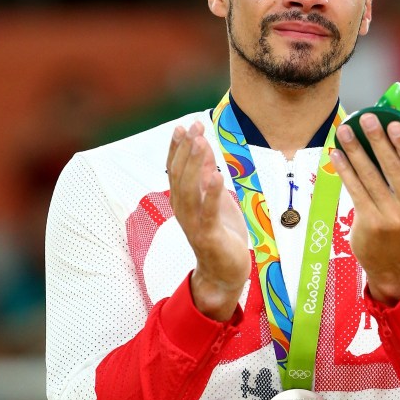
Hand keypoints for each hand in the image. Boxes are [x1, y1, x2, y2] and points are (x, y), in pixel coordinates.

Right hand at [166, 121, 250, 320]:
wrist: (224, 273)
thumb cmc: (220, 234)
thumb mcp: (215, 199)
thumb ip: (207, 174)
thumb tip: (203, 146)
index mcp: (183, 201)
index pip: (175, 169)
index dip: (178, 148)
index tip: (185, 126)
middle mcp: (184, 211)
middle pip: (180, 176)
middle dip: (186, 150)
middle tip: (194, 128)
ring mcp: (195, 224)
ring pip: (190, 191)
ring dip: (195, 166)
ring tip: (201, 143)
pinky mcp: (210, 236)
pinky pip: (209, 212)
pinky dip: (212, 194)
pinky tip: (216, 176)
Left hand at [331, 113, 399, 305]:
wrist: (393, 264)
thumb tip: (389, 138)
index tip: (393, 124)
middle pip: (393, 167)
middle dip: (377, 140)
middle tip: (366, 119)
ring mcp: (392, 218)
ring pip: (370, 176)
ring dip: (356, 150)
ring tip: (346, 131)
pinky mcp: (371, 223)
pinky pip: (356, 189)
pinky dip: (345, 169)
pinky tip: (338, 155)